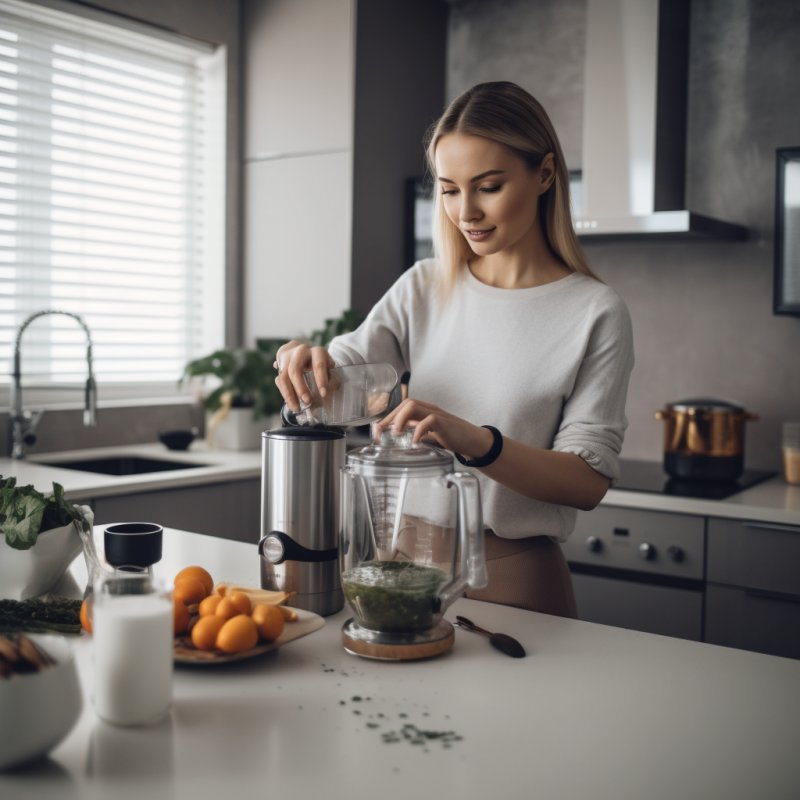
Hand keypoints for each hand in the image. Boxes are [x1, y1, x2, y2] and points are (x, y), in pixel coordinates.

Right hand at [274, 340, 334, 410]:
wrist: (302, 352)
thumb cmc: (320, 363)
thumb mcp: (329, 368)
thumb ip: (332, 378)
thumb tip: (332, 390)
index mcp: (317, 352)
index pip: (318, 365)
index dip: (321, 379)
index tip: (324, 394)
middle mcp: (301, 352)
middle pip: (295, 369)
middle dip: (301, 388)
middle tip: (307, 402)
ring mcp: (288, 358)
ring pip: (284, 377)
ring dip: (289, 394)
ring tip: (297, 408)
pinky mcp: (281, 366)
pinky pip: (280, 381)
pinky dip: (286, 395)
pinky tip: (291, 404)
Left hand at [374, 398, 493, 459]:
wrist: (474, 441)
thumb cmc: (452, 437)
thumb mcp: (430, 434)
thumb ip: (417, 432)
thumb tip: (399, 438)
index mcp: (424, 411)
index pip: (402, 407)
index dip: (388, 417)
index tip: (377, 431)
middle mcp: (429, 409)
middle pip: (405, 403)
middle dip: (390, 417)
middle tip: (381, 433)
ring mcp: (437, 414)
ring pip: (412, 406)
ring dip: (400, 419)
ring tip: (396, 434)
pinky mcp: (445, 423)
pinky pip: (429, 420)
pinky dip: (418, 431)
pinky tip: (414, 441)